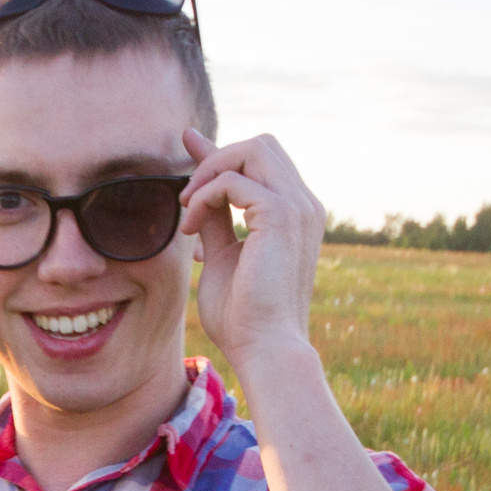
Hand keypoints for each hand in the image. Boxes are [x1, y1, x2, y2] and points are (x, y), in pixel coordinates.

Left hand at [177, 130, 326, 385]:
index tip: (187, 141)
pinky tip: (190, 228)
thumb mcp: (222, 256)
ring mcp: (297, 206)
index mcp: (295, 213)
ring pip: (251, 150)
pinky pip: (234, 180)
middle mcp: (303, 204)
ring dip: (210, 172)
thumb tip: (196, 192)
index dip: (222, 150)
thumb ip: (214, 220)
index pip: (261, 162)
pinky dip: (206, 196)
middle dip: (216, 159)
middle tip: (186, 198)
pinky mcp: (281, 215)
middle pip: (260, 144)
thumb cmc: (243, 316)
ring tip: (187, 210)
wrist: (265, 348)